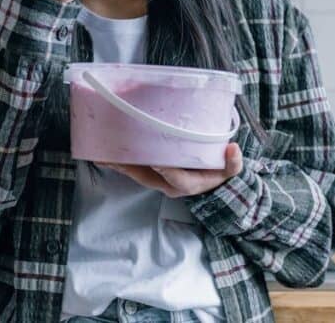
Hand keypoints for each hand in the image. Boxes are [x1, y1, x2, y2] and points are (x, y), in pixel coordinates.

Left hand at [96, 142, 243, 197]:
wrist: (212, 186)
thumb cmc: (220, 175)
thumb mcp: (231, 171)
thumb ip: (233, 162)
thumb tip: (232, 149)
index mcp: (189, 184)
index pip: (178, 180)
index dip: (168, 172)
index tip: (158, 162)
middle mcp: (170, 185)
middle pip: (147, 178)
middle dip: (130, 169)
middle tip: (113, 158)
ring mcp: (159, 180)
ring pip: (137, 174)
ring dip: (119, 165)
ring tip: (101, 154)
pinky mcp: (151, 174)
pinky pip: (134, 169)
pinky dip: (120, 162)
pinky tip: (105, 153)